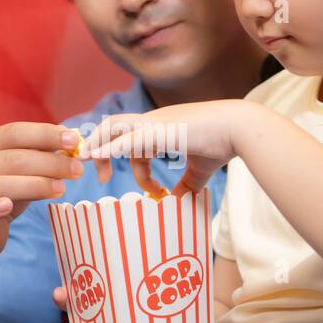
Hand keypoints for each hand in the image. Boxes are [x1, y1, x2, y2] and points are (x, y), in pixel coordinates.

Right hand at [0, 123, 83, 280]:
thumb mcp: (19, 173)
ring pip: (1, 185)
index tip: (73, 140)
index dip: (44, 134)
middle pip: (13, 159)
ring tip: (62, 189)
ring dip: (36, 185)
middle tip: (77, 170)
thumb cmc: (0, 195)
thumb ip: (39, 157)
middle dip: (50, 162)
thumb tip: (72, 145)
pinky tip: (7, 207)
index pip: (15, 132)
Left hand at [80, 100, 250, 196]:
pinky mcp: (158, 129)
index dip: (130, 165)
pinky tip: (95, 155)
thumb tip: (179, 201)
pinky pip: (126, 138)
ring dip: (96, 144)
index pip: (132, 142)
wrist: (238, 129)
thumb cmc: (222, 144)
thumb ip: (188, 184)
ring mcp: (154, 122)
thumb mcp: (200, 169)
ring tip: (83, 161)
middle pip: (113, 128)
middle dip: (100, 151)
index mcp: (161, 128)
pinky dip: (108, 147)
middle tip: (100, 178)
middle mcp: (153, 121)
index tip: (137, 188)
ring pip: (113, 126)